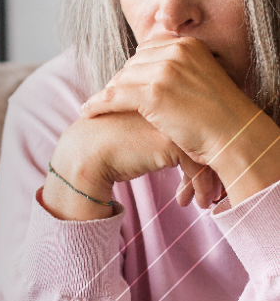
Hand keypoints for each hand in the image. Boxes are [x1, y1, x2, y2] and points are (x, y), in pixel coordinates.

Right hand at [43, 112, 215, 220]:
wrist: (86, 151)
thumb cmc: (105, 143)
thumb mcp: (134, 128)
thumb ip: (156, 128)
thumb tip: (178, 151)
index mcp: (161, 99)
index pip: (195, 123)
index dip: (202, 148)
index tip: (203, 171)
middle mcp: (170, 107)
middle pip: (204, 137)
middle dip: (210, 166)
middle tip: (213, 189)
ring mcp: (172, 123)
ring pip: (205, 151)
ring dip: (208, 179)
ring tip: (205, 199)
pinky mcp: (170, 143)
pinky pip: (197, 166)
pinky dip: (199, 186)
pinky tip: (195, 201)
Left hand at [81, 37, 279, 205]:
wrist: (235, 136)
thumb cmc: (219, 115)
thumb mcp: (202, 79)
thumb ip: (178, 69)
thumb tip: (144, 71)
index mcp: (187, 45)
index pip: (146, 51)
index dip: (134, 70)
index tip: (125, 85)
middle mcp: (175, 52)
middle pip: (131, 65)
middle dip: (121, 83)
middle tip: (109, 100)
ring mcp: (164, 71)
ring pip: (120, 80)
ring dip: (107, 95)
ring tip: (95, 107)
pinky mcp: (152, 93)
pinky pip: (113, 97)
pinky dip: (98, 105)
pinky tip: (87, 113)